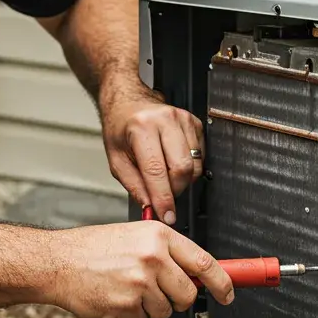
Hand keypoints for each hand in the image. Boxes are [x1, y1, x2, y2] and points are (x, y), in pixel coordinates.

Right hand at [43, 221, 233, 317]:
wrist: (57, 262)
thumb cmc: (91, 248)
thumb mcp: (134, 236)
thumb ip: (165, 252)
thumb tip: (195, 274)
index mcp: (158, 235)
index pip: (204, 262)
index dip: (223, 282)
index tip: (229, 293)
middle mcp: (152, 257)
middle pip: (187, 293)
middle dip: (177, 299)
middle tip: (159, 292)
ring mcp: (140, 282)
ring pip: (165, 310)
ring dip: (149, 307)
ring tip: (127, 289)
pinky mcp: (126, 304)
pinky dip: (131, 316)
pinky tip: (115, 299)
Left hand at [100, 80, 202, 225]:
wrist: (128, 101)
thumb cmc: (120, 128)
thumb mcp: (116, 160)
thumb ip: (134, 186)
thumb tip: (152, 208)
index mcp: (141, 128)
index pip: (156, 171)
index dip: (163, 198)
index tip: (167, 216)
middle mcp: (164, 120)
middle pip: (182, 169)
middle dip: (174, 190)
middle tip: (163, 195)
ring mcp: (183, 119)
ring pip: (194, 165)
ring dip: (182, 180)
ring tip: (165, 176)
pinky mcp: (194, 122)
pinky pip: (200, 156)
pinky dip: (189, 167)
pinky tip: (173, 162)